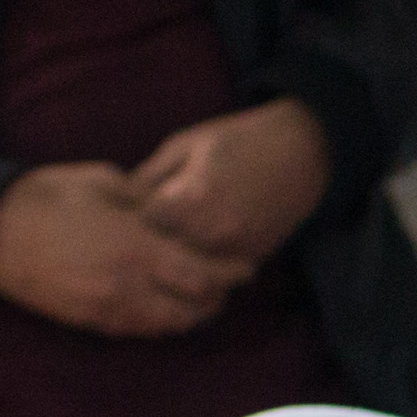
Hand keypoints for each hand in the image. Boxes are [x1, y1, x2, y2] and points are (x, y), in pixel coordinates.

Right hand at [0, 157, 243, 336]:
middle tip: (227, 284)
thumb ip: (147, 203)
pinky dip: (160, 323)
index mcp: (137, 246)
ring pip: (167, 326)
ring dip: (190, 316)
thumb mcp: (106, 182)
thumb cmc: (48, 196)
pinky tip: (164, 307)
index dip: (231, 273)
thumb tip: (173, 211)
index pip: (203, 273)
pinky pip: (137, 331)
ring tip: (199, 299)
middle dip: (216, 298)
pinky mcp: (89, 321)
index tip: (246, 268)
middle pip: (193, 308)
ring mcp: (108, 308)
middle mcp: (129, 285)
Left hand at [125, 98, 331, 266]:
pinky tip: (188, 257)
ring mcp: (237, 249)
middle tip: (128, 244)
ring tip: (156, 256)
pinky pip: (216, 276)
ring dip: (172, 267)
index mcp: (192, 198)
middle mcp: (214, 230)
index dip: (125, 223)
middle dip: (145, 250)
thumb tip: (116, 206)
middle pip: (162, 258)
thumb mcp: (183, 146)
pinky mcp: (253, 257)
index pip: (141, 227)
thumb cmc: (236, 140)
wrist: (300, 151)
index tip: (116, 219)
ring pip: (189, 275)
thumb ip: (148, 177)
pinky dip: (200, 270)